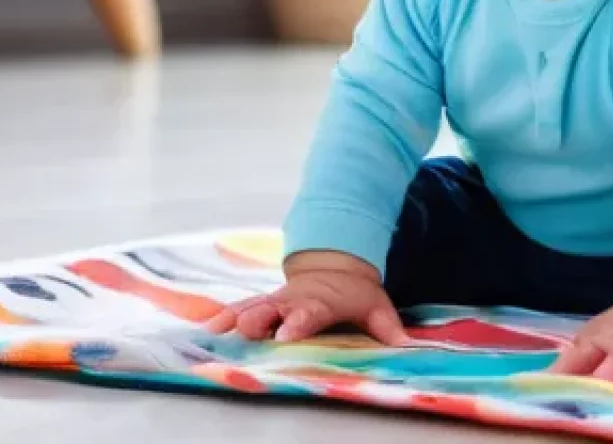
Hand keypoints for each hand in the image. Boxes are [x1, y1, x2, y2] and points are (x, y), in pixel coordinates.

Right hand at [204, 250, 410, 345]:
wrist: (334, 267)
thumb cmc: (354, 294)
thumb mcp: (375, 305)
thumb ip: (387, 326)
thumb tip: (406, 346)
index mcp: (321, 301)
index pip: (311, 313)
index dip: (299, 323)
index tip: (286, 335)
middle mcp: (294, 300)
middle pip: (274, 308)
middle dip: (259, 318)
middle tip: (245, 330)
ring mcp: (275, 301)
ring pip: (252, 307)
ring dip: (234, 318)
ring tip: (215, 331)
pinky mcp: (262, 304)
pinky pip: (240, 309)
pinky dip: (223, 317)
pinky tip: (207, 330)